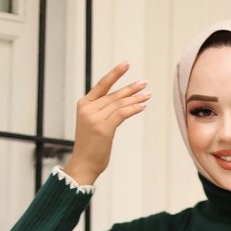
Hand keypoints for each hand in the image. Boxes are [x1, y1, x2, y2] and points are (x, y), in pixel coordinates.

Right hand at [63, 61, 151, 183]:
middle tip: (144, 83)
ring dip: (135, 98)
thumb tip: (121, 103)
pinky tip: (142, 106)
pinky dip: (134, 108)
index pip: (102, 85)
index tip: (126, 64)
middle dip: (131, 88)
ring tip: (148, 94)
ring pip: (119, 103)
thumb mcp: (92, 124)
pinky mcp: (104, 128)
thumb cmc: (90, 148)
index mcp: (84, 105)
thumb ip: (102, 111)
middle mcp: (88, 109)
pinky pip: (122, 114)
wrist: (83, 165)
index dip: (115, 74)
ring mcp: (95, 118)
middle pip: (114, 95)